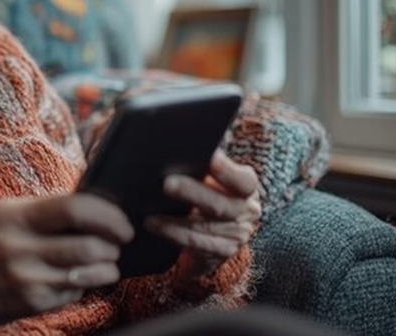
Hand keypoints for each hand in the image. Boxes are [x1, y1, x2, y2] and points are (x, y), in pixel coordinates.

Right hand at [0, 194, 133, 329]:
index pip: (75, 209)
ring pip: (87, 273)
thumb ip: (45, 210)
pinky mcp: (31, 303)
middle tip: (116, 243)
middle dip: (113, 246)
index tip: (121, 223)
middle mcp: (19, 248)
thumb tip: (93, 208)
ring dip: (107, 268)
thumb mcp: (5, 213)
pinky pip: (72, 292)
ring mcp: (26, 279)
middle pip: (89, 245)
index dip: (108, 216)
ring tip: (106, 263)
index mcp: (15, 217)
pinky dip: (82, 284)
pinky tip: (76, 277)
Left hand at [145, 149, 260, 281]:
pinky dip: (173, 237)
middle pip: (220, 205)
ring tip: (148, 215)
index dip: (228, 171)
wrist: (210, 227)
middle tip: (166, 184)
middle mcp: (246, 211)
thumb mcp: (207, 174)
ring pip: (204, 229)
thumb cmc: (202, 188)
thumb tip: (174, 142)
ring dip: (174, 223)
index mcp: (246, 186)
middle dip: (192, 194)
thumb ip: (199, 161)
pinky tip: (153, 227)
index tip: (210, 159)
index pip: (243, 181)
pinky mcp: (222, 252)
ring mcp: (237, 235)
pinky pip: (197, 247)